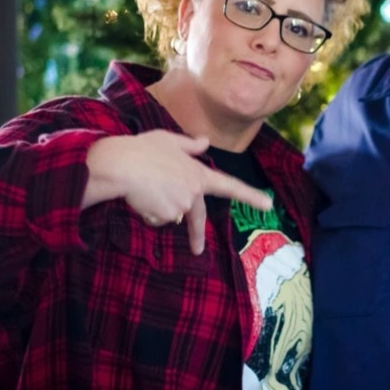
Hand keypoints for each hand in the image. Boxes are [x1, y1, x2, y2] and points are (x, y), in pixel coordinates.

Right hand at [85, 131, 271, 254]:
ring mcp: (180, 205)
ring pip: (169, 214)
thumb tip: (204, 142)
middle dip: (196, 235)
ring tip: (144, 189)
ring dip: (158, 208)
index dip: (250, 195)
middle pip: (197, 217)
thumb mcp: (168, 140)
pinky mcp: (165, 215)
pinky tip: (139, 198)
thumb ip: (188, 144)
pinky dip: (147, 212)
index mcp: (198, 174)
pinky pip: (155, 218)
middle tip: (198, 249)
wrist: (122, 165)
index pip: (230, 185)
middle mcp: (194, 192)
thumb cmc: (142, 149)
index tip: (268, 204)